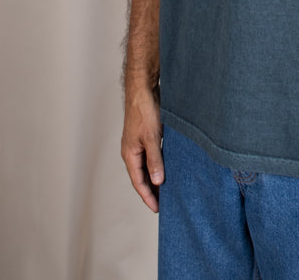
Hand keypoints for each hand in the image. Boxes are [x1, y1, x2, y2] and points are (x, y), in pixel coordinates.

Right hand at [121, 87, 163, 211]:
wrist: (143, 88)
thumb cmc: (144, 110)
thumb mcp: (152, 137)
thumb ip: (154, 160)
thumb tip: (157, 181)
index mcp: (130, 154)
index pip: (138, 182)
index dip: (148, 196)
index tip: (158, 209)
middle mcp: (132, 151)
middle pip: (141, 177)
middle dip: (152, 191)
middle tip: (165, 203)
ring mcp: (138, 143)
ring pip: (147, 167)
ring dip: (156, 178)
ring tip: (167, 189)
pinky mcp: (146, 136)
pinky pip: (152, 156)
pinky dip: (158, 165)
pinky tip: (168, 168)